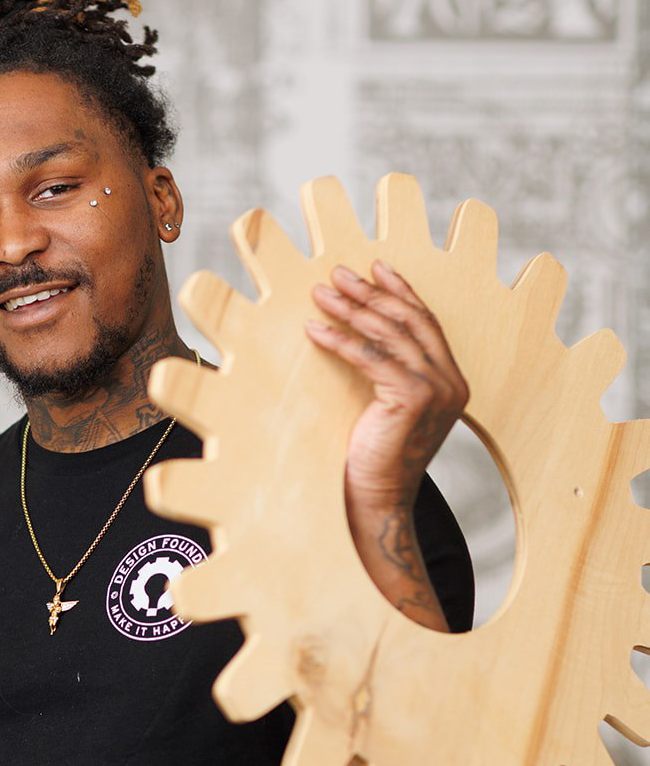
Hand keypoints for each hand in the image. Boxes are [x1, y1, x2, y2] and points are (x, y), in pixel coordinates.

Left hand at [305, 261, 468, 515]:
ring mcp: (437, 389)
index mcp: (451, 380)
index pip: (426, 322)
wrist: (376, 498)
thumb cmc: (373, 454)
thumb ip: (387, 370)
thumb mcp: (386, 404)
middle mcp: (451, 382)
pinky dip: (339, 340)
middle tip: (338, 273)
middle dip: (372, 292)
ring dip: (351, 309)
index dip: (400, 291)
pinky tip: (314, 329)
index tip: (376, 267)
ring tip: (321, 293)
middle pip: (409, 320)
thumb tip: (356, 330)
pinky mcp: (413, 398)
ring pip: (390, 334)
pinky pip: (371, 358)